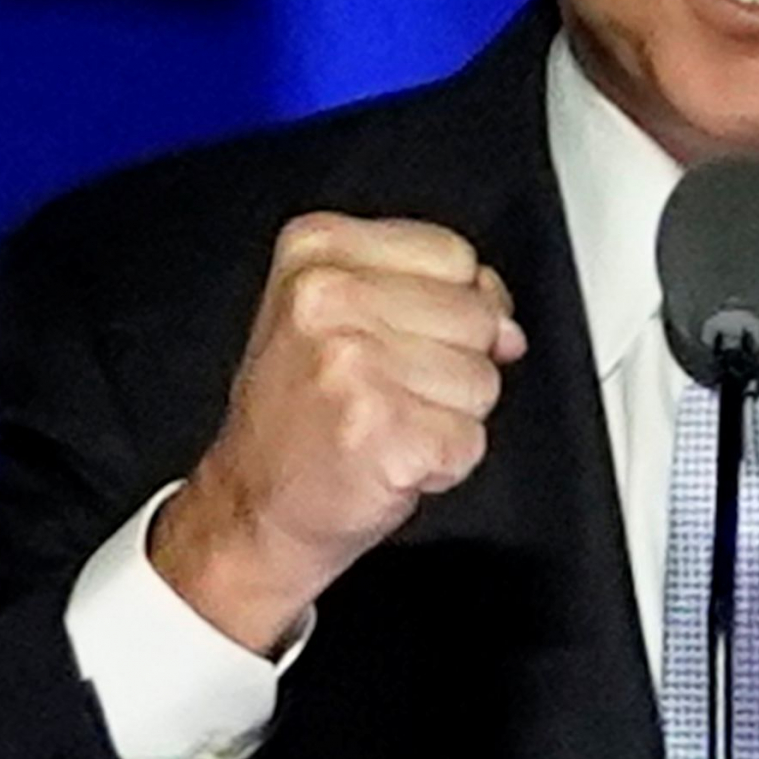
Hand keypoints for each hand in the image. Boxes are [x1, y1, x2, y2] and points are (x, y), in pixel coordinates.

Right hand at [149, 213, 525, 654]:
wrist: (250, 508)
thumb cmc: (299, 417)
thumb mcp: (341, 316)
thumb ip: (431, 293)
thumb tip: (507, 325)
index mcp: (316, 249)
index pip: (455, 254)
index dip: (449, 306)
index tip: (397, 341)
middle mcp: (326, 297)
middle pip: (477, 315)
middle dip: (451, 364)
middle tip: (384, 393)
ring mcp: (351, 363)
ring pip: (482, 380)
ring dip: (447, 418)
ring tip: (385, 426)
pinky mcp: (379, 429)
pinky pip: (470, 440)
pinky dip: (443, 465)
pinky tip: (389, 461)